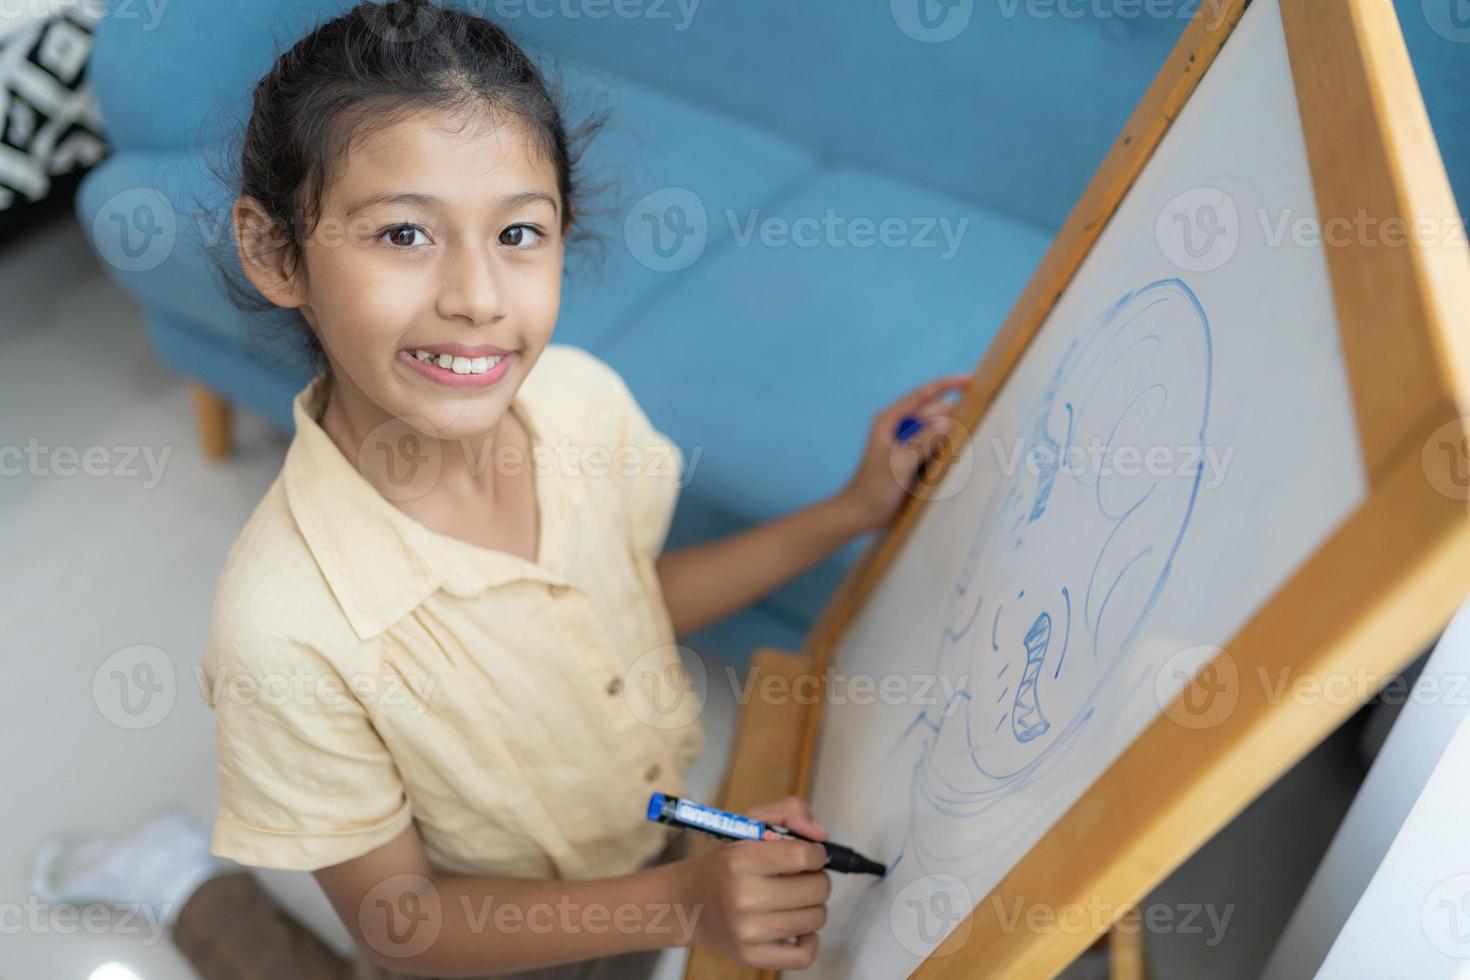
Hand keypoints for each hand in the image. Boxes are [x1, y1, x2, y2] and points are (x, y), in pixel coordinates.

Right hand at [682, 796, 832, 969]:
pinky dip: (810, 940)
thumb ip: (789, 812)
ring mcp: (747, 932)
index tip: (810, 855)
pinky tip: (797, 927)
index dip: (816, 854)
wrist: (692, 902)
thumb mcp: (748, 824)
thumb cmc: (727, 862)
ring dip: (813, 907)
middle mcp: (742, 897)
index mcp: (740, 860)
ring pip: (816, 919)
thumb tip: (821, 836)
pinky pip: (805, 956)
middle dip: (817, 879)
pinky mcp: (752, 956)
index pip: (802, 856)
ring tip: (793, 899)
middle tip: (801, 877)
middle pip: (816, 889)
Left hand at [835, 373, 971, 533]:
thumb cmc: (874, 488)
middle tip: (983, 412)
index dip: (946, 385)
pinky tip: (964, 450)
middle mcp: (899, 427)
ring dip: (953, 429)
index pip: (922, 395)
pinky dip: (948, 446)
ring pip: (936, 429)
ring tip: (979, 428)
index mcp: (890, 420)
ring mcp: (906, 443)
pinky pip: (935, 447)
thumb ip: (922, 441)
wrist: (860, 515)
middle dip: (954, 411)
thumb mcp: (899, 463)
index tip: (970, 380)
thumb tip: (947, 421)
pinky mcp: (912, 459)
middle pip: (932, 412)